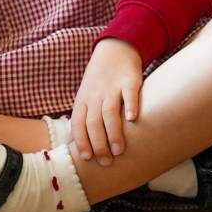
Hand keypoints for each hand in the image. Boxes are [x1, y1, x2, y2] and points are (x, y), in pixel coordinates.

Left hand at [70, 39, 141, 167]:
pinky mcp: (129, 80)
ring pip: (109, 112)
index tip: (87, 158)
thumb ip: (83, 118)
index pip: (78, 123)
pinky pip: (129, 94)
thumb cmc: (99, 81)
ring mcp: (112, 88)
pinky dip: (130, 106)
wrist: (114, 50)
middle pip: (93, 122)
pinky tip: (133, 120)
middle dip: (98, 144)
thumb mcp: (86, 97)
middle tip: (106, 161)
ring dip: (113, 133)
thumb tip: (77, 146)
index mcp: (82, 100)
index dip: (81, 141)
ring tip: (118, 150)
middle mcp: (95, 95)